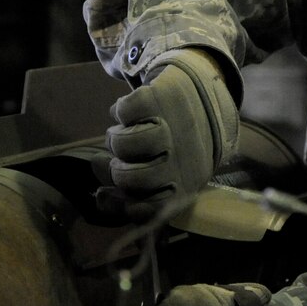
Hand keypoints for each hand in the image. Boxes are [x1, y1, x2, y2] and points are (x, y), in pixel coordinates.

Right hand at [99, 49, 238, 220]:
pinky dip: (120, 110)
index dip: (121, 205)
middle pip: (131, 178)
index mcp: (186, 184)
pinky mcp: (161, 99)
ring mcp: (172, 127)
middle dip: (116, 169)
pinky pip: (124, 111)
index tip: (104, 193)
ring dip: (115, 139)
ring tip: (121, 133)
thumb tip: (100, 196)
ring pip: (125, 145)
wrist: (206, 96)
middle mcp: (182, 159)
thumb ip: (137, 194)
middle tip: (119, 158)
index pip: (150, 209)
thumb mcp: (169, 175)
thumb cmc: (179, 146)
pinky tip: (128, 112)